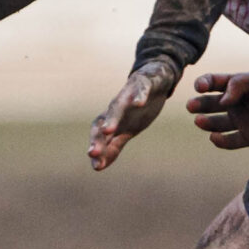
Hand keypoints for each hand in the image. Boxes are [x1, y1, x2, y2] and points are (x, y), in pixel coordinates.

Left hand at [88, 56, 181, 170]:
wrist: (155, 81)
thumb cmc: (138, 109)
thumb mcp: (127, 131)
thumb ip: (113, 147)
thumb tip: (97, 167)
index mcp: (112, 120)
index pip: (99, 134)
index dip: (97, 148)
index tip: (96, 166)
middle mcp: (117, 108)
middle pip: (104, 121)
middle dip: (98, 137)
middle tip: (93, 152)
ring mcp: (128, 94)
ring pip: (117, 106)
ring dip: (112, 118)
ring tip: (108, 130)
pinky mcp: (143, 84)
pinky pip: (141, 89)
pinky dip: (139, 95)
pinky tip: (139, 103)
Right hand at [186, 69, 248, 149]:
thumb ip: (237, 85)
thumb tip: (222, 100)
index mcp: (236, 86)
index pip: (213, 83)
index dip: (204, 83)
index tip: (201, 86)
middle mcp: (235, 103)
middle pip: (210, 104)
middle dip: (199, 104)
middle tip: (191, 106)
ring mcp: (241, 120)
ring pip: (216, 123)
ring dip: (206, 123)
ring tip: (199, 120)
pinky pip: (229, 141)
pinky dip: (220, 141)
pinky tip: (215, 137)